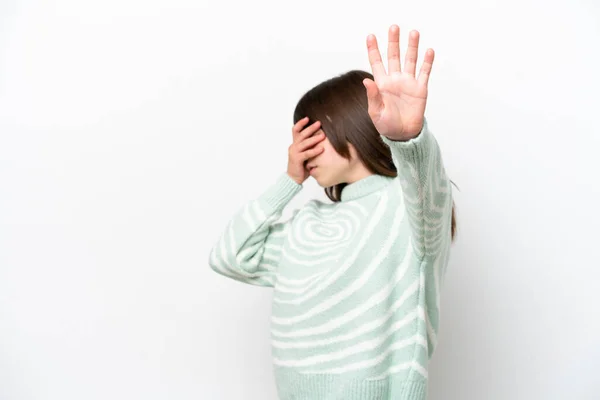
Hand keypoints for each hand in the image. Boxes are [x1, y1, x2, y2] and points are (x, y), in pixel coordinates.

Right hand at [287, 117, 324, 184]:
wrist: (294, 178)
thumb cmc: (301, 166)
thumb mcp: (305, 153)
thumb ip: (309, 146)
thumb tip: (321, 137)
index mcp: (295, 144)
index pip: (295, 130)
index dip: (301, 123)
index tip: (308, 118)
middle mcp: (293, 146)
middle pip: (301, 134)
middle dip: (311, 128)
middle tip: (319, 123)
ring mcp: (294, 152)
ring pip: (304, 143)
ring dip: (314, 138)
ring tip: (323, 135)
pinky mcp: (297, 159)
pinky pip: (307, 153)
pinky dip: (314, 150)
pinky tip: (321, 149)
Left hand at [363, 25, 433, 139]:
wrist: (403, 135)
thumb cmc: (387, 125)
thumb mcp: (376, 113)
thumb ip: (372, 97)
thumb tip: (366, 81)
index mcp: (382, 85)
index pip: (376, 63)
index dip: (373, 50)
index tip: (371, 37)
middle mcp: (395, 80)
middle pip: (394, 56)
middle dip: (393, 42)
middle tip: (394, 27)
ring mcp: (408, 83)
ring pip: (410, 60)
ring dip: (412, 47)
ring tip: (414, 33)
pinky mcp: (420, 89)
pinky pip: (424, 72)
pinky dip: (427, 62)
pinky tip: (428, 51)